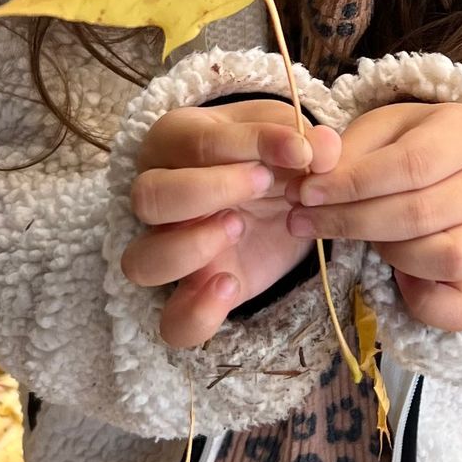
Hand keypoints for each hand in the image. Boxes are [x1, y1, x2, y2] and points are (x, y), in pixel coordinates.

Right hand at [124, 100, 342, 349]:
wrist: (280, 198)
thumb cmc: (270, 157)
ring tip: (239, 226)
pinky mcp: (192, 292)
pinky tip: (231, 286)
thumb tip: (322, 149)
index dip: (248, 144)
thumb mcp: (285, 138)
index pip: (193, 142)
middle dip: (208, 189)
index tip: (300, 152)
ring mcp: (167, 248)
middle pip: (147, 197)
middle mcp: (156, 196)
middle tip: (264, 182)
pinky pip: (172, 322)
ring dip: (190, 245)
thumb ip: (302, 140)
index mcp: (174, 142)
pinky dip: (197, 313)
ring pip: (140, 261)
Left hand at [289, 101, 461, 333]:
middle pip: (420, 214)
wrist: (449, 167)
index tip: (305, 193)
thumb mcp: (375, 132)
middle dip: (350, 221)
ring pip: (444, 258)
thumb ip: (343, 152)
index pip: (412, 164)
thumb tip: (311, 177)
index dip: (353, 183)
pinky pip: (458, 308)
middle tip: (301, 220)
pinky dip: (420, 301)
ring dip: (387, 251)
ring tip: (361, 235)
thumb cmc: (406, 146)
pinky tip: (396, 275)